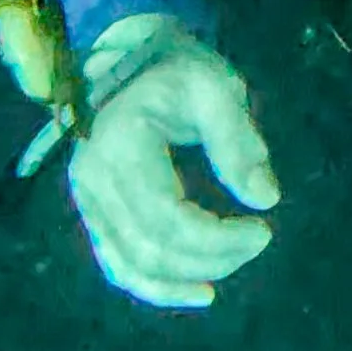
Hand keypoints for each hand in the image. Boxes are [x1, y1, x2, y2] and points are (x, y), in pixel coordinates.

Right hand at [68, 12, 280, 310]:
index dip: (219, 238)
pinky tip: (196, 292)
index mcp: (122, 143)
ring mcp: (85, 199)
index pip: (169, 216)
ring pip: (130, 265)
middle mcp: (92, 177)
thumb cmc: (181, 71)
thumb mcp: (218, 91)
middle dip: (211, 258)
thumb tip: (266, 198)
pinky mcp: (91, 212)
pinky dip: (153, 287)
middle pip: (151, 247)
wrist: (134, 59)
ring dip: (186, 278)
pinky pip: (115, 263)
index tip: (264, 230)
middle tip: (257, 242)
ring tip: (231, 268)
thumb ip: (240, 144)